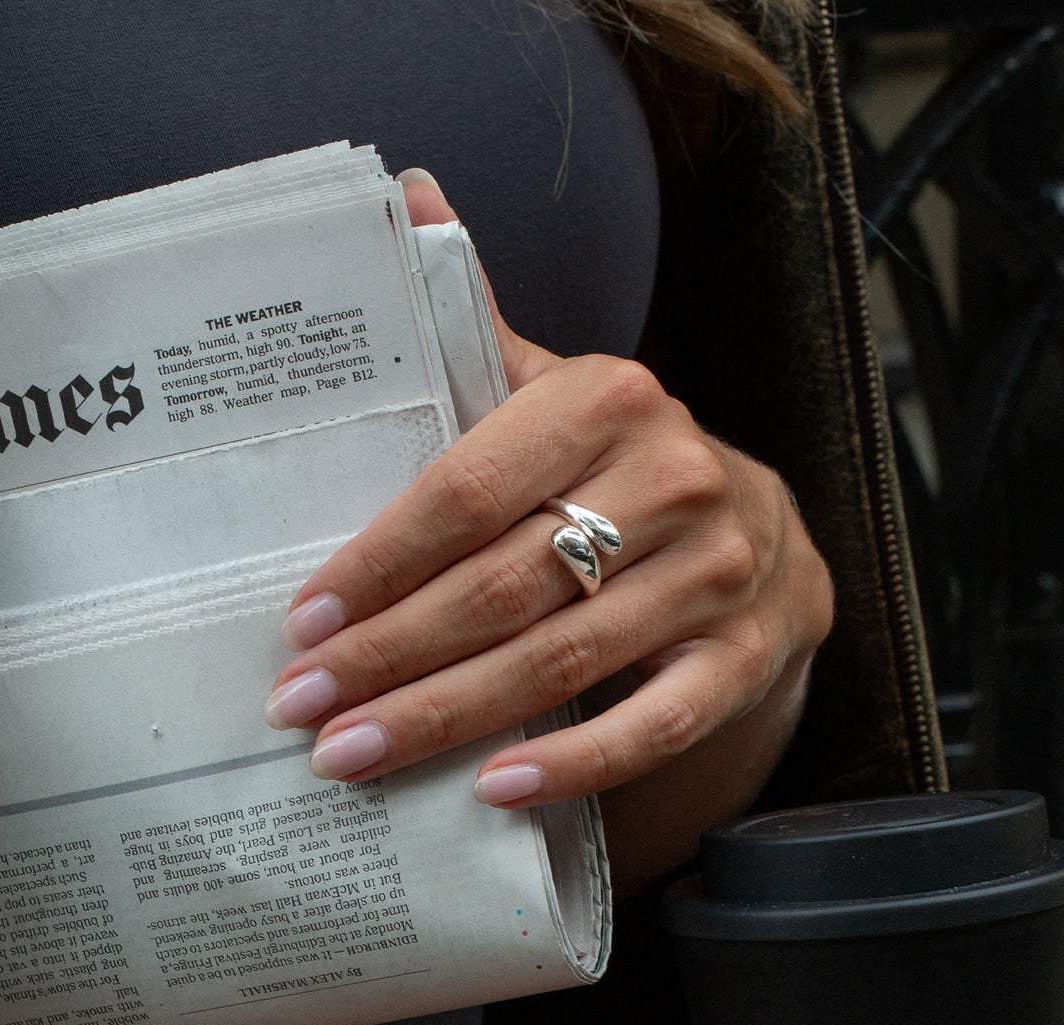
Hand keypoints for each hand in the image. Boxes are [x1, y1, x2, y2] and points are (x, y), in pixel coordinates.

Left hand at [263, 170, 832, 818]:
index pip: (469, 488)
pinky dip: (572, 764)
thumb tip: (404, 193)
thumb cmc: (617, 469)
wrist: (761, 538)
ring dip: (448, 718)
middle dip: (389, 655)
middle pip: (504, 585)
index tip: (302, 619)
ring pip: (563, 660)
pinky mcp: (743, 660)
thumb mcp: (556, 392)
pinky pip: (652, 727)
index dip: (379, 559)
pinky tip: (493, 791)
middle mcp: (674, 478)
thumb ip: (475, 328)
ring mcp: (715, 575)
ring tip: (353, 756)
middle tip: (302, 709)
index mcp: (610, 398)